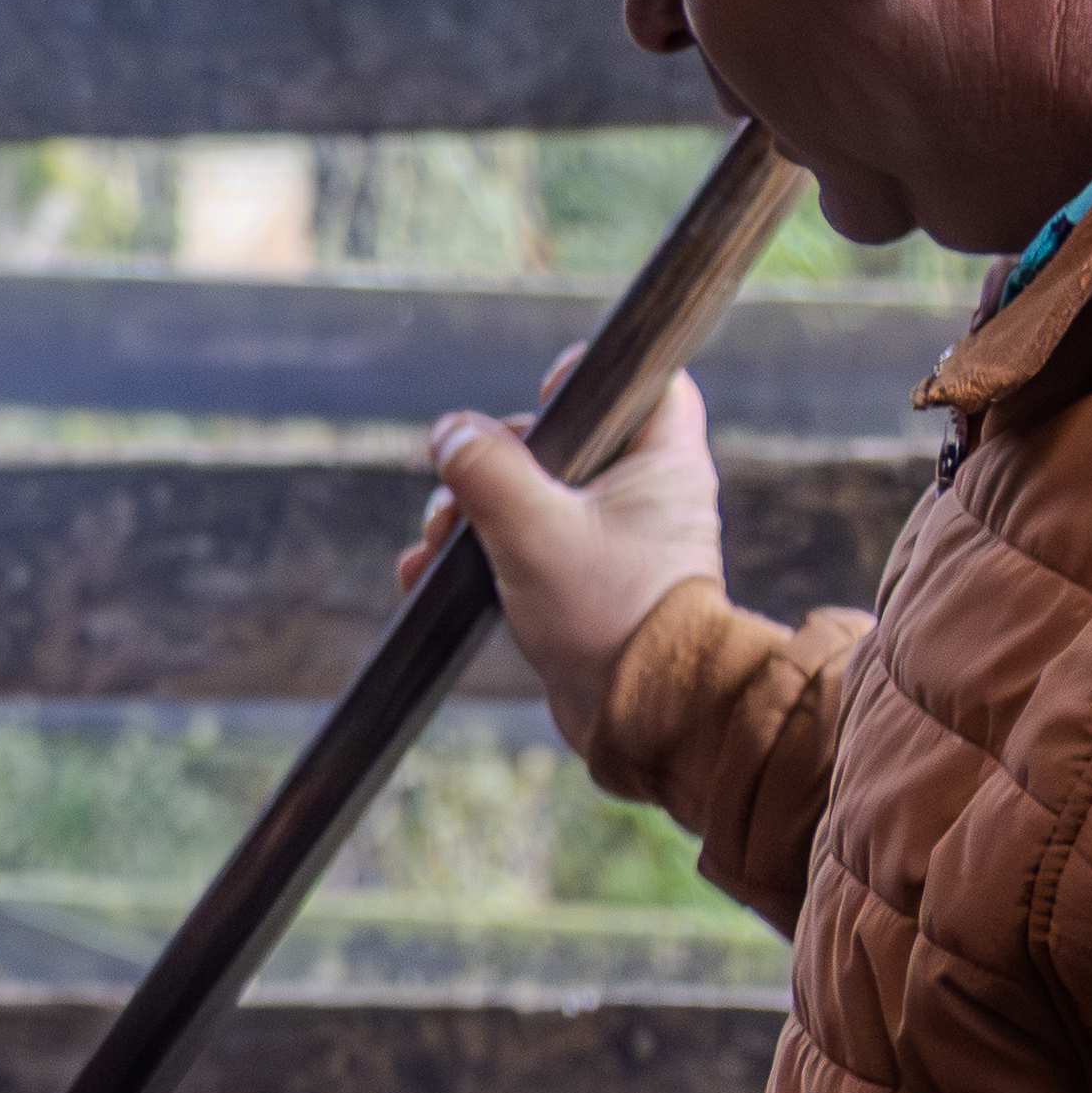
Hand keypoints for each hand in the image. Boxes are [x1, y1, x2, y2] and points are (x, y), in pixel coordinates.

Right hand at [417, 367, 729, 766]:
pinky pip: (528, 548)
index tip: (546, 390)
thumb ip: (485, 470)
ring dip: (474, 515)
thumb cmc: (610, 615)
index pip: (647, 383)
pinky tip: (429, 574)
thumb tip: (449, 432)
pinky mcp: (589, 585)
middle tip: (458, 491)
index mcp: (662, 463)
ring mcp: (619, 542)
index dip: (594, 376)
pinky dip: (484, 556)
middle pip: (564, 441)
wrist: (641, 716)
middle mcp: (649, 496)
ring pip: (535, 498)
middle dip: (494, 463)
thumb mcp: (532, 529)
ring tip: (434, 547)